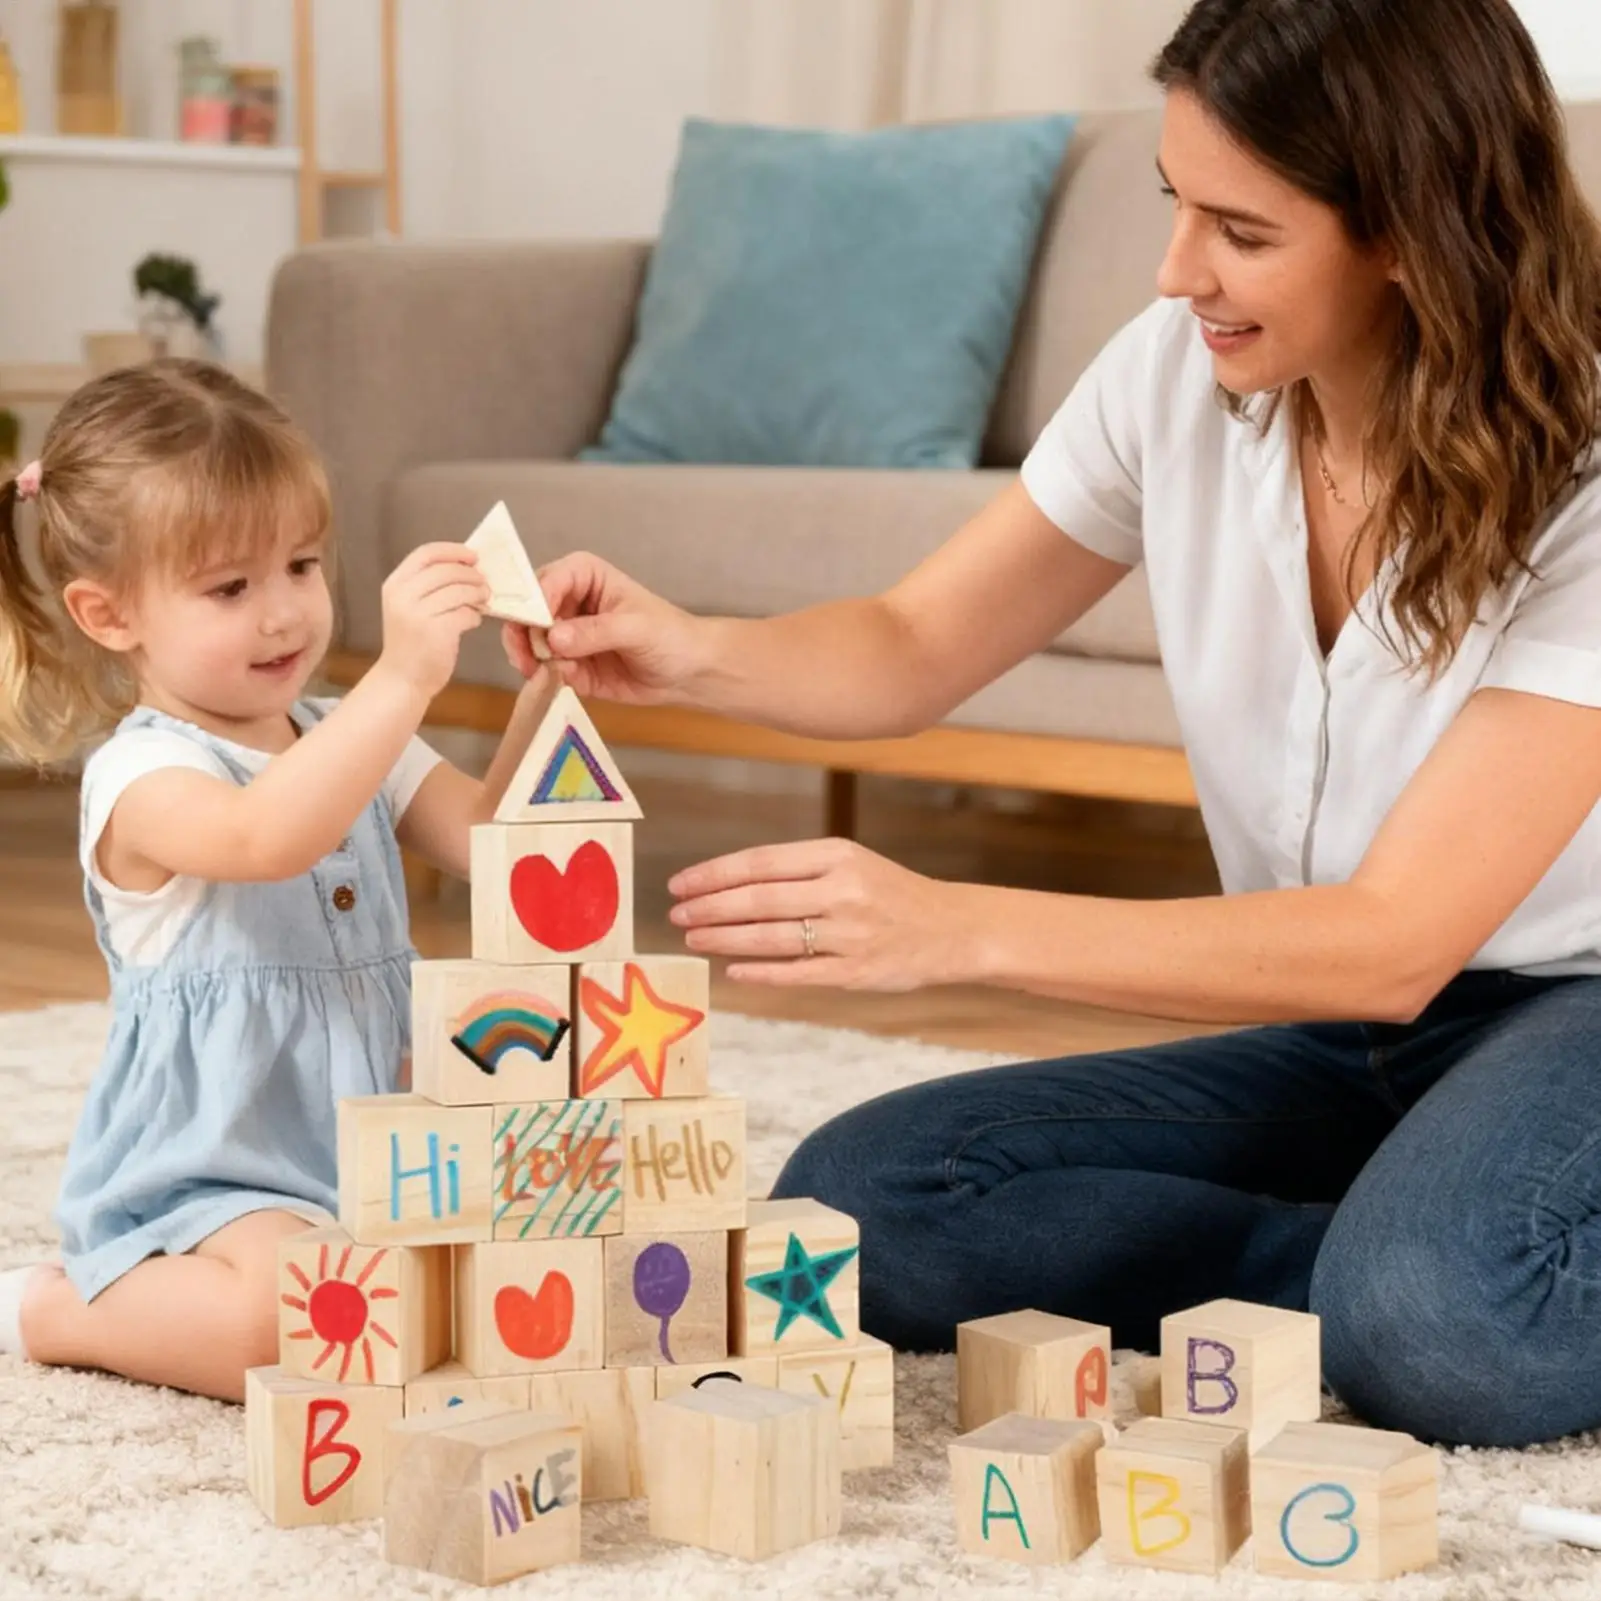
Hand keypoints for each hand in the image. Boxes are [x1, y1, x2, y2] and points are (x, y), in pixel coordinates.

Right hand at [376, 544, 489, 698]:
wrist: (402, 679)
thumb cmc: (411, 642)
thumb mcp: (409, 607)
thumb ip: (428, 587)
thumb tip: (467, 568)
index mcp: (395, 585)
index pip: (426, 554)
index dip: (453, 551)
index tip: (473, 556)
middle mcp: (403, 596)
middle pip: (446, 571)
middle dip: (471, 575)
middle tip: (485, 583)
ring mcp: (418, 614)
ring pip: (459, 591)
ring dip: (477, 594)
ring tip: (483, 600)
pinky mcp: (436, 632)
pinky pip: (465, 614)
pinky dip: (474, 616)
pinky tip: (473, 621)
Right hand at [506, 551, 709, 703]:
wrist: (689, 672)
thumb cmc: (670, 636)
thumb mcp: (636, 628)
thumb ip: (595, 632)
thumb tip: (554, 639)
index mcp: (584, 575)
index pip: (545, 581)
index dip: (534, 603)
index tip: (537, 627)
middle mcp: (567, 601)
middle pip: (526, 611)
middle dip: (523, 634)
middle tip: (529, 657)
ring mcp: (565, 635)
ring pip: (528, 642)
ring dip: (528, 658)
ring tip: (541, 672)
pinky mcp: (568, 665)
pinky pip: (543, 669)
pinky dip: (543, 677)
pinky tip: (556, 682)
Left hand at [667, 837, 978, 989]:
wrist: (951, 929)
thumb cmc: (890, 893)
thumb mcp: (850, 863)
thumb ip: (798, 871)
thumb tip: (728, 884)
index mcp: (837, 856)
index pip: (761, 863)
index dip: (714, 875)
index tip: (680, 884)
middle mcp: (842, 891)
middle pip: (760, 900)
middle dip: (710, 908)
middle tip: (676, 915)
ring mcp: (850, 934)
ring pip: (772, 937)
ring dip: (725, 939)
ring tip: (693, 939)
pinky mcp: (856, 972)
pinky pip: (798, 973)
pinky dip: (761, 972)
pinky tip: (732, 970)